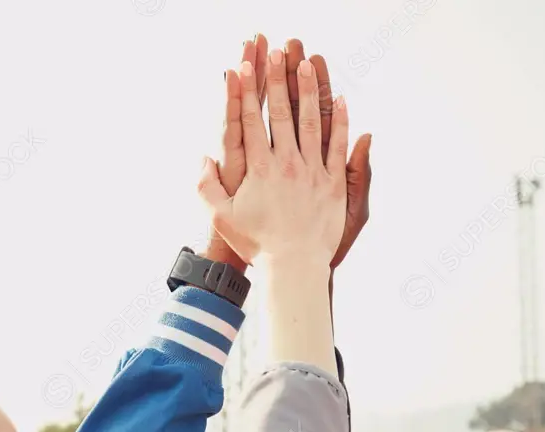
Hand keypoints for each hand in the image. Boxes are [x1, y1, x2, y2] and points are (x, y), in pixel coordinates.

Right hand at [197, 51, 348, 267]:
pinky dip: (340, 123)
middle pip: (281, 113)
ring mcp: (312, 172)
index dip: (245, 92)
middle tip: (276, 51)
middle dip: (277, 79)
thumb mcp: (221, 218)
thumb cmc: (255, 244)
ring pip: (311, 122)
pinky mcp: (333, 184)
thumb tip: (203, 158)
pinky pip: (338, 147)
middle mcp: (285, 164)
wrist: (293, 267)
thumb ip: (206, 186)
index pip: (249, 121)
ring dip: (310, 90)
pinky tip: (341, 101)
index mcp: (258, 169)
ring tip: (308, 63)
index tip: (243, 67)